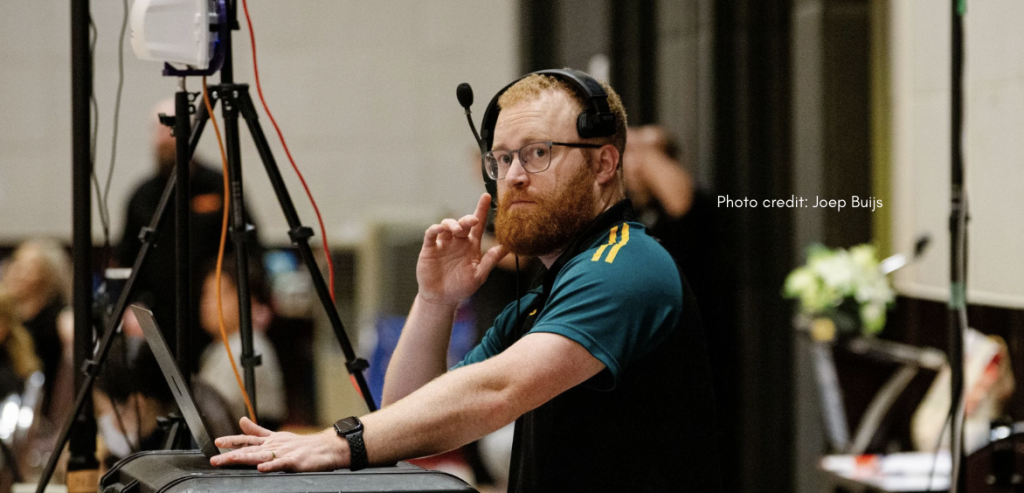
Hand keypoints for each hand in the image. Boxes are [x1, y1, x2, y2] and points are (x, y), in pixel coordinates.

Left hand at [210, 417, 346, 471]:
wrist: (325, 448)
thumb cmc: (301, 445)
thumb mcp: (277, 436)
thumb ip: (258, 431)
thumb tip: (241, 421)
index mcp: (269, 441)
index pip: (247, 440)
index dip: (232, 440)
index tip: (217, 442)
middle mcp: (274, 446)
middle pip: (249, 450)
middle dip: (231, 454)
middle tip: (215, 459)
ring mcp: (284, 453)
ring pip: (261, 456)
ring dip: (246, 458)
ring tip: (232, 459)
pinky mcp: (294, 461)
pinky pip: (280, 464)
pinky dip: (271, 465)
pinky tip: (261, 468)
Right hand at [416, 193, 506, 306]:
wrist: (442, 298)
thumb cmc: (461, 287)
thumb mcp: (479, 275)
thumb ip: (491, 260)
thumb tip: (507, 247)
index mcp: (471, 245)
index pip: (478, 225)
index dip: (482, 210)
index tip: (487, 196)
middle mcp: (457, 241)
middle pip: (462, 223)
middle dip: (467, 219)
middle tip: (472, 221)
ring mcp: (443, 243)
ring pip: (446, 224)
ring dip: (452, 223)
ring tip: (456, 230)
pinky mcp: (429, 248)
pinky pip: (431, 234)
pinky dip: (435, 229)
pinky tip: (440, 229)